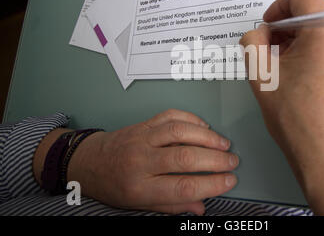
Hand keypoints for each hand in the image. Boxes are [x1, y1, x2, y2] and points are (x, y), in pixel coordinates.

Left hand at [67, 109, 238, 214]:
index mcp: (141, 188)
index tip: (229, 181)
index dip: (212, 184)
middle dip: (215, 160)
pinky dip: (190, 119)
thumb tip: (201, 207)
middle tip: (232, 162)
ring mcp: (142, 139)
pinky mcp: (143, 124)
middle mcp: (141, 162)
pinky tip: (204, 127)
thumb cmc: (115, 186)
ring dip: (206, 137)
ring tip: (224, 144)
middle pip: (185, 158)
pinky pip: (170, 116)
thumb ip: (172, 206)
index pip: (183, 187)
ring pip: (178, 133)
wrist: (89, 162)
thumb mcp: (140, 204)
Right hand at [240, 0, 323, 214]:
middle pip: (312, 13)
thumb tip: (261, 32)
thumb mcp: (260, 75)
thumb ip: (252, 41)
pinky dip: (313, 52)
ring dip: (298, 41)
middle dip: (285, 28)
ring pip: (322, 30)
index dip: (278, 6)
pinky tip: (301, 76)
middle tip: (268, 53)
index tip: (267, 28)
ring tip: (283, 69)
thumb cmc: (294, 116)